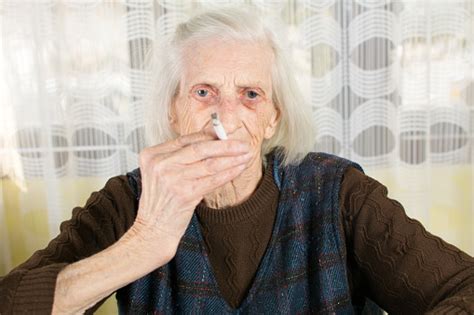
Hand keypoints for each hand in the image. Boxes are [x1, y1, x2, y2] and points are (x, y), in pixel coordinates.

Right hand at [127, 130, 250, 262]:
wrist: (153, 229)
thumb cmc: (161, 202)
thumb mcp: (163, 173)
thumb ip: (181, 157)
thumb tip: (214, 140)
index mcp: (152, 155)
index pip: (186, 139)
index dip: (210, 135)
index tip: (227, 133)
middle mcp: (160, 164)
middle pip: (200, 148)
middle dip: (226, 145)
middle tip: (243, 144)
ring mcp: (171, 179)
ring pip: (210, 164)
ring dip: (232, 159)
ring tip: (246, 156)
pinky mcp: (184, 194)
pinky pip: (213, 180)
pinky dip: (229, 173)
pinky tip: (239, 169)